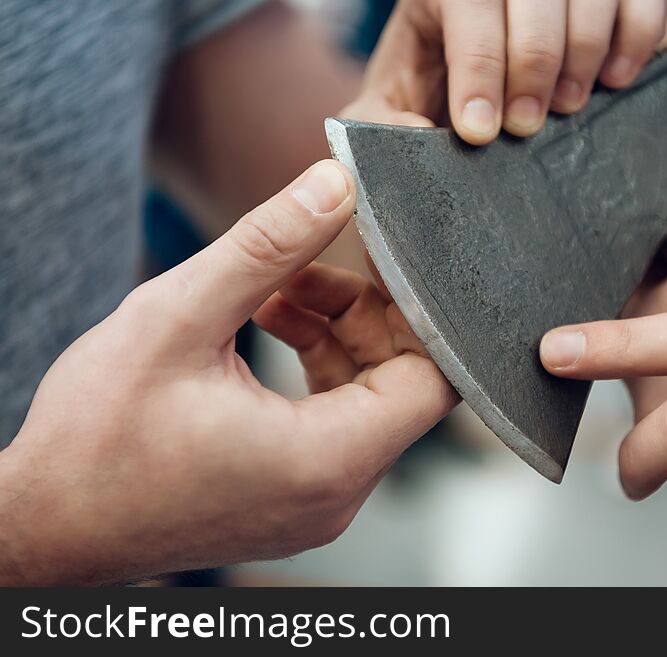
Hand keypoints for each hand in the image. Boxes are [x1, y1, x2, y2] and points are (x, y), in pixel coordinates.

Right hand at [0, 161, 456, 584]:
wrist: (46, 523)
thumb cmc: (96, 437)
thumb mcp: (179, 318)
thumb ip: (268, 246)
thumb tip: (334, 184)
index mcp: (328, 459)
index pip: (435, 378)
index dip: (420, 310)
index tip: (380, 261)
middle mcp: (339, 494)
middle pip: (402, 383)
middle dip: (364, 314)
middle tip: (303, 272)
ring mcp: (319, 503)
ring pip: (367, 400)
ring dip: (334, 336)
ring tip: (272, 294)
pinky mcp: (294, 499)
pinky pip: (335, 424)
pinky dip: (314, 371)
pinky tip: (264, 327)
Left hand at [344, 0, 666, 142]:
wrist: (464, 72)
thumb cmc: (428, 86)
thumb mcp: (390, 102)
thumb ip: (382, 122)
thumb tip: (413, 137)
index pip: (466, 3)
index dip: (478, 67)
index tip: (479, 131)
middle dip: (532, 66)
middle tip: (527, 126)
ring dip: (584, 55)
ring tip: (568, 107)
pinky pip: (641, 0)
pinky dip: (636, 39)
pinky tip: (613, 81)